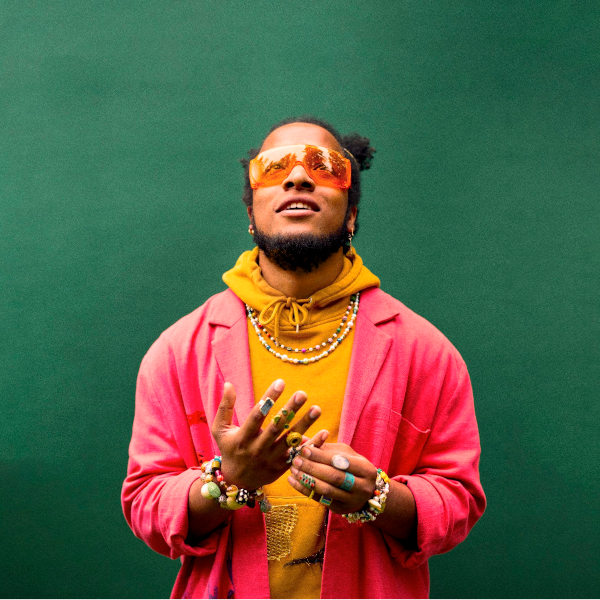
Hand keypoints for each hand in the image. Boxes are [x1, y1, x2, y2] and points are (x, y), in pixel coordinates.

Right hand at [211, 379, 326, 490]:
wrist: (235, 482)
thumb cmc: (228, 449)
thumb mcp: (220, 429)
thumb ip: (224, 407)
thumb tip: (229, 384)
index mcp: (242, 438)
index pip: (257, 415)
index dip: (269, 398)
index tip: (281, 382)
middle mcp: (257, 450)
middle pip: (276, 428)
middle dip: (290, 410)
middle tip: (303, 393)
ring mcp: (271, 460)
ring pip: (290, 441)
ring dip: (305, 425)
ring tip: (317, 408)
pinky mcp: (282, 468)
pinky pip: (299, 456)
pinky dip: (312, 445)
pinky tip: (324, 432)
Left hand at [286, 442, 377, 513]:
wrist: (364, 492)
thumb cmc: (352, 467)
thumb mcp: (345, 453)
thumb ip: (325, 446)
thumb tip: (303, 438)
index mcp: (366, 469)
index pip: (341, 461)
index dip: (321, 455)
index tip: (304, 449)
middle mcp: (362, 486)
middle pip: (334, 476)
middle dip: (313, 467)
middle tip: (296, 460)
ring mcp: (352, 500)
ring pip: (326, 490)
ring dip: (307, 479)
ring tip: (293, 470)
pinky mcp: (340, 509)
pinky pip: (320, 499)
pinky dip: (305, 489)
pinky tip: (293, 481)